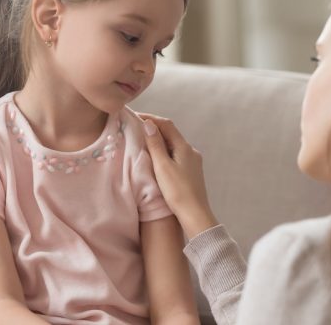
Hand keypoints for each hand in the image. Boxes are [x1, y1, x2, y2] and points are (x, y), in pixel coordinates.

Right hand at [139, 113, 218, 239]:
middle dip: (154, 128)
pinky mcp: (191, 171)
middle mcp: (191, 151)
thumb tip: (149, 124)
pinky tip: (157, 158)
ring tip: (143, 142)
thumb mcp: (162, 166)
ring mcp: (193, 162)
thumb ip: (156, 145)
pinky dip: (165, 152)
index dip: (151, 118)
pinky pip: (176, 155)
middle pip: (171, 133)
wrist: (195, 214)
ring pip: (173, 145)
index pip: (167, 125)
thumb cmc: (177, 191)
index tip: (135, 117)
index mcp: (184, 147)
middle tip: (136, 128)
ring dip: (159, 141)